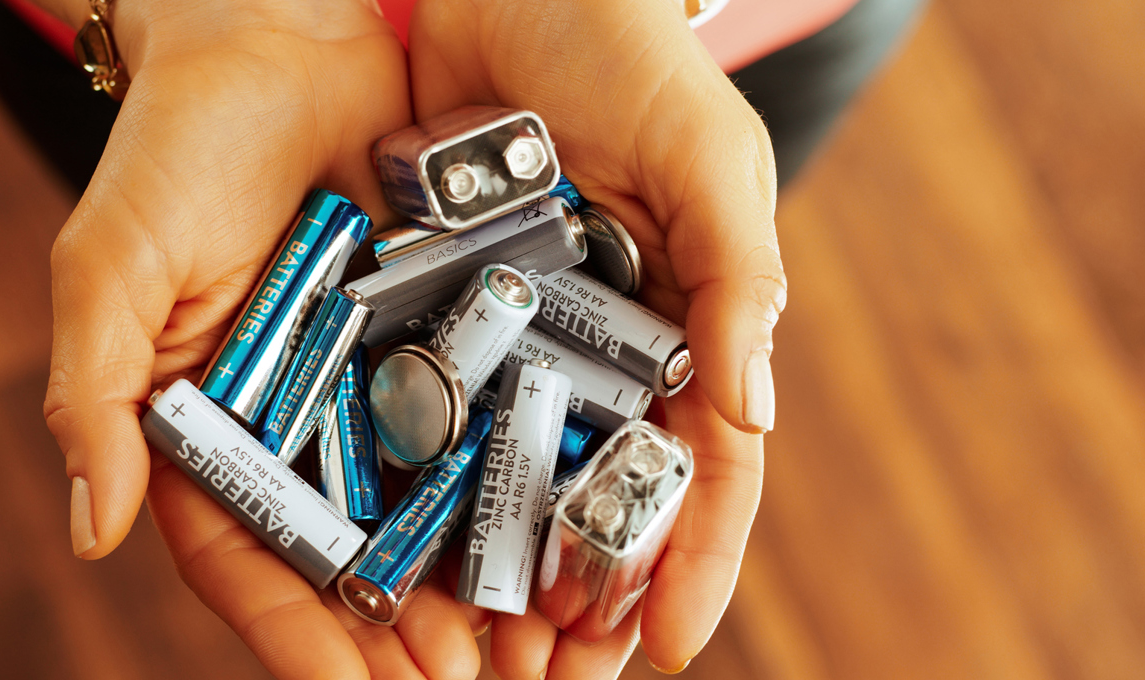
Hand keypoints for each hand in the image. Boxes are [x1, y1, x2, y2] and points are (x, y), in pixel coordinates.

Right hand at [40, 1, 483, 676]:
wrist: (278, 35)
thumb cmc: (175, 147)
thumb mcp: (113, 265)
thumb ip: (95, 393)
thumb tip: (91, 527)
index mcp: (202, 428)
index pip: (242, 559)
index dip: (293, 635)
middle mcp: (289, 425)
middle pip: (340, 558)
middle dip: (394, 635)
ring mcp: (367, 388)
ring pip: (416, 512)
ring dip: (461, 587)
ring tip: (518, 647)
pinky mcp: (436, 337)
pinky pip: (475, 427)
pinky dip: (506, 488)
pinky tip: (550, 535)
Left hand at [409, 0, 781, 675]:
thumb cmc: (621, 45)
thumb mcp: (706, 154)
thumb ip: (739, 278)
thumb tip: (751, 421)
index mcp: (675, 324)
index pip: (696, 468)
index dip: (691, 561)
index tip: (664, 646)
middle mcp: (588, 347)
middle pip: (593, 497)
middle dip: (578, 595)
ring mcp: (501, 333)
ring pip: (502, 476)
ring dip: (491, 573)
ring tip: (475, 658)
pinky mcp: (417, 304)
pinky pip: (415, 407)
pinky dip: (412, 487)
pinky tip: (394, 558)